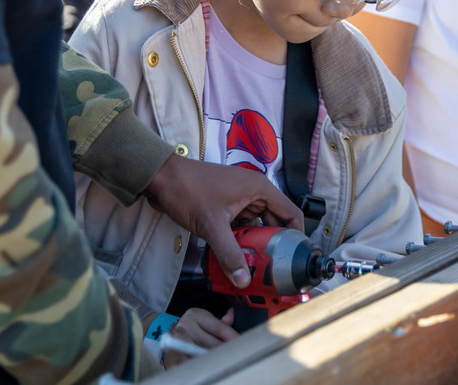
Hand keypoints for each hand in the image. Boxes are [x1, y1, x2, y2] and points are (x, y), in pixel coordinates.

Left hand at [143, 155, 302, 286]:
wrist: (161, 178)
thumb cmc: (187, 190)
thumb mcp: (212, 225)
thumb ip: (229, 253)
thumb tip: (243, 279)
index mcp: (259, 189)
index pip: (291, 214)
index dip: (297, 237)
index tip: (296, 259)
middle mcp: (254, 192)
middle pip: (275, 223)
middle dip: (275, 246)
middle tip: (276, 269)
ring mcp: (240, 199)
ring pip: (258, 226)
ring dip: (257, 245)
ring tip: (258, 267)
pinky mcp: (227, 206)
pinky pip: (242, 226)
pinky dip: (242, 240)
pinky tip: (237, 257)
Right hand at [162, 308, 238, 368]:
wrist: (170, 336)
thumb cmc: (192, 329)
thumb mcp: (205, 320)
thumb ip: (220, 322)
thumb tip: (232, 316)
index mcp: (195, 315)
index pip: (218, 327)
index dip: (232, 336)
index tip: (243, 343)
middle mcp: (185, 327)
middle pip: (214, 343)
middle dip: (226, 350)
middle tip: (236, 354)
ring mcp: (178, 343)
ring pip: (205, 355)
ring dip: (216, 359)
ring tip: (225, 361)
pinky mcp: (175, 357)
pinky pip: (193, 364)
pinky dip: (203, 366)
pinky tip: (210, 366)